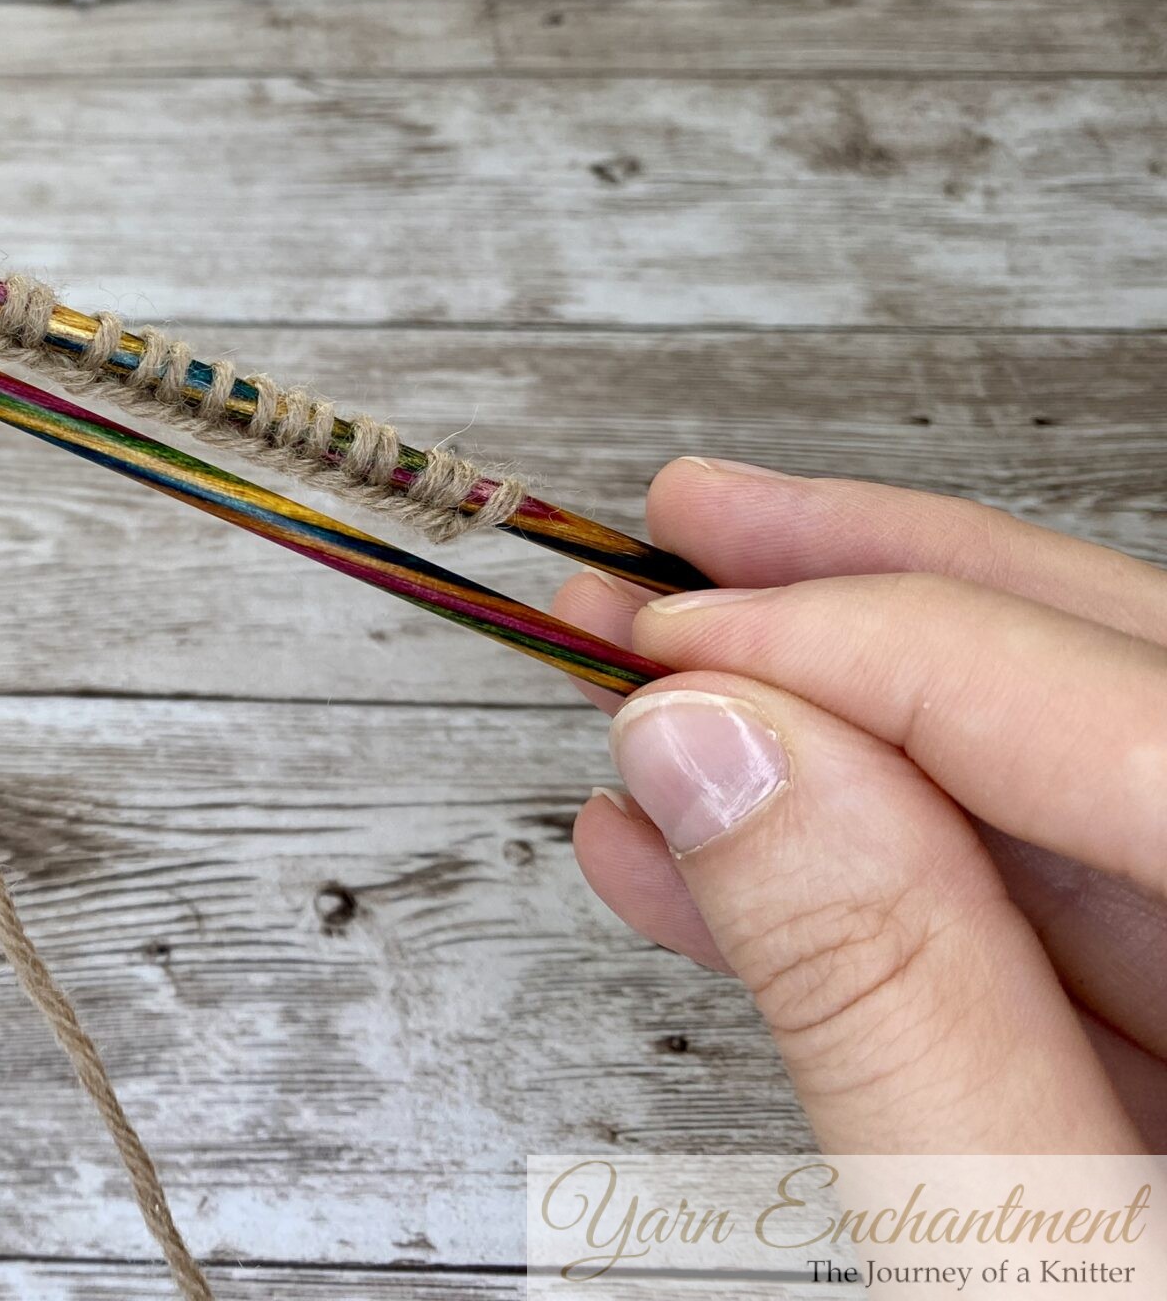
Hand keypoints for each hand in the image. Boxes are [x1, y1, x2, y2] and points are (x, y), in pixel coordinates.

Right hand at [559, 458, 1166, 1151]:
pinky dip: (863, 899)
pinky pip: (1040, 939)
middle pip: (1113, 702)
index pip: (1130, 726)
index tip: (669, 638)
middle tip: (687, 526)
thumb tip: (720, 749)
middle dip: (872, 607)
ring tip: (636, 679)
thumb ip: (887, 996)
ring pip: (1052, 807)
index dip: (872, 648)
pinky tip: (693, 857)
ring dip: (824, 746)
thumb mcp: (1017, 1254)